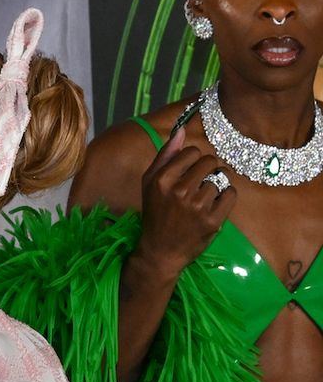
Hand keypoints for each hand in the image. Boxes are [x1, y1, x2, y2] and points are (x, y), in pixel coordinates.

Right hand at [135, 128, 237, 275]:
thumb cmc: (155, 213)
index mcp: (162, 180)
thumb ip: (165, 156)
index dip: (193, 161)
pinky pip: (231, 195)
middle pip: (209, 162)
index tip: (187, 173)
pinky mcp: (213, 220)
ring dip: (214, 187)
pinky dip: (226, 198)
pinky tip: (213, 206)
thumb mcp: (150, 183)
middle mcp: (179, 191)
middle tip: (198, 185)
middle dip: (207, 170)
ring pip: (220, 179)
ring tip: (202, 200)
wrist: (160, 251)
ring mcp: (197, 207)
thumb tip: (180, 130)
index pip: (192, 152)